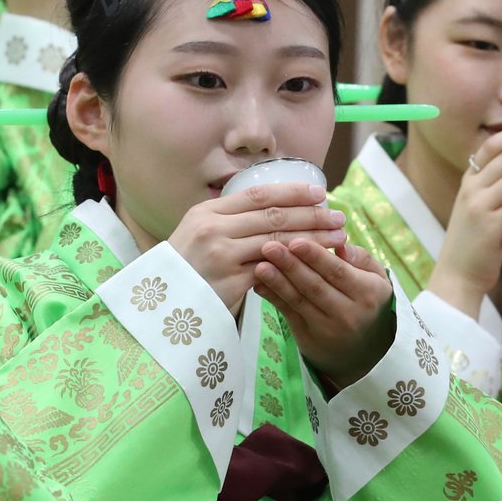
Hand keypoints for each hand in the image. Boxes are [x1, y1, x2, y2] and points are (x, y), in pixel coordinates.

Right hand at [169, 184, 345, 315]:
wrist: (163, 309)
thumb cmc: (185, 271)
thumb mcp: (198, 234)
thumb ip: (230, 221)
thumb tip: (273, 206)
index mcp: (206, 212)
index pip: (258, 195)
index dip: (292, 192)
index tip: (319, 193)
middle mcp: (213, 229)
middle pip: (272, 216)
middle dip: (311, 215)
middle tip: (338, 216)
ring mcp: (221, 255)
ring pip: (277, 241)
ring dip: (312, 239)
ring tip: (337, 237)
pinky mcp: (230, 282)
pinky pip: (272, 270)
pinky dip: (296, 264)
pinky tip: (315, 264)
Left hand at [255, 240, 393, 389]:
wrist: (365, 351)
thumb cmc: (368, 302)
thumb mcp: (378, 279)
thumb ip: (361, 258)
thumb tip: (341, 243)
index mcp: (368, 293)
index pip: (338, 272)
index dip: (315, 257)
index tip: (296, 240)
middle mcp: (349, 313)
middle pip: (315, 286)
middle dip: (290, 265)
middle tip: (269, 246)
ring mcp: (327, 328)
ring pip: (299, 300)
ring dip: (277, 282)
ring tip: (260, 265)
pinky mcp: (308, 338)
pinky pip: (288, 314)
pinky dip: (273, 298)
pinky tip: (258, 284)